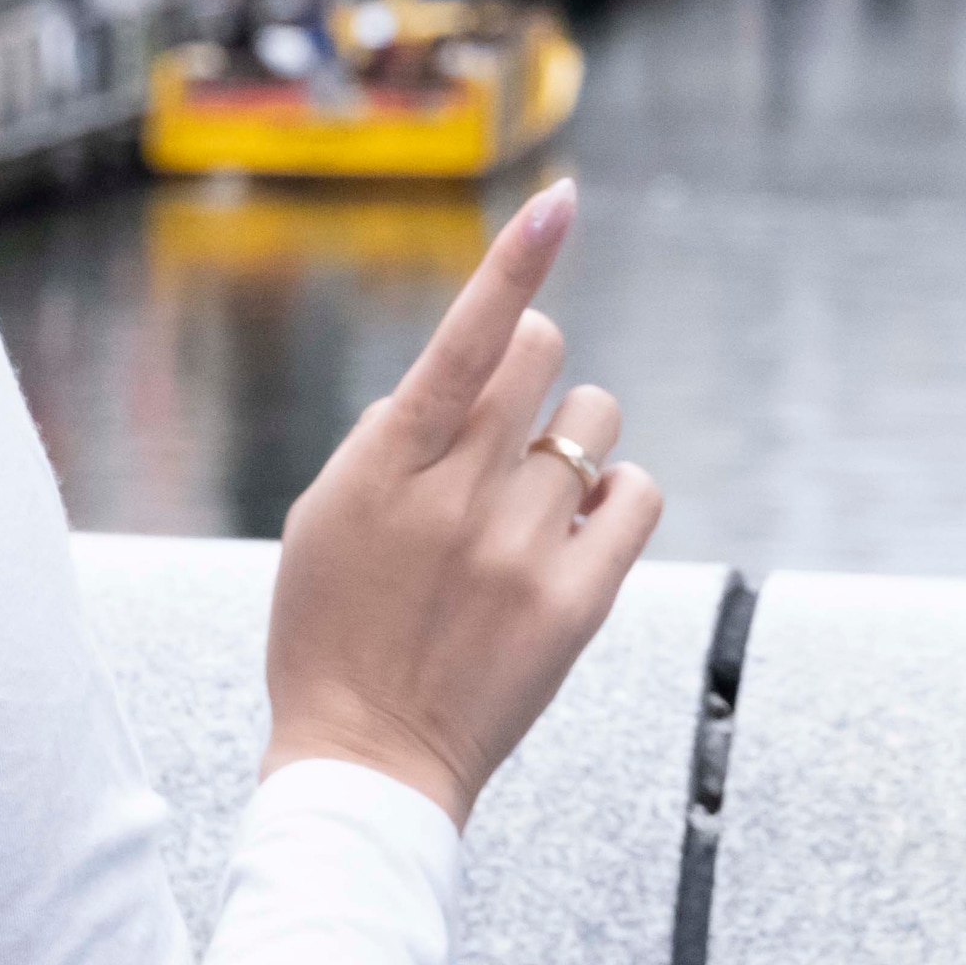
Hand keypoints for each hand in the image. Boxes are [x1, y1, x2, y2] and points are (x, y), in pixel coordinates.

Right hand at [262, 179, 663, 826]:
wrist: (368, 761)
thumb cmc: (334, 631)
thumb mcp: (326, 517)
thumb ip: (392, 435)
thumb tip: (464, 369)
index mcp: (385, 467)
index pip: (461, 340)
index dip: (514, 263)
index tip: (559, 203)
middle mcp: (459, 497)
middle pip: (541, 356)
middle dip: (531, 364)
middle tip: (506, 425)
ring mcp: (523, 549)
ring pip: (594, 421)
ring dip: (572, 439)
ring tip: (534, 499)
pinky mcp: (577, 600)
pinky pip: (639, 494)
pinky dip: (618, 496)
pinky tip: (580, 527)